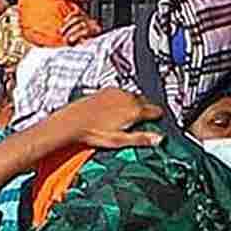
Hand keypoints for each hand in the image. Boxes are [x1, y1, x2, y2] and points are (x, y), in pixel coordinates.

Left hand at [45, 88, 162, 154]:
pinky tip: (116, 109)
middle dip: (147, 110)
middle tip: (145, 121)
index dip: (158, 117)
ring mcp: (116, 92)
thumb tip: (158, 139)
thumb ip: (141, 138)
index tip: (158, 122)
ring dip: (135, 104)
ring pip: (133, 96)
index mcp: (133, 110)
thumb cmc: (92, 132)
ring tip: (129, 116)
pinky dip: (123, 99)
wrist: (72, 121)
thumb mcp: (120, 140)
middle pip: (145, 102)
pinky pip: (121, 92)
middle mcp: (127, 98)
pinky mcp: (106, 90)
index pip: (155, 111)